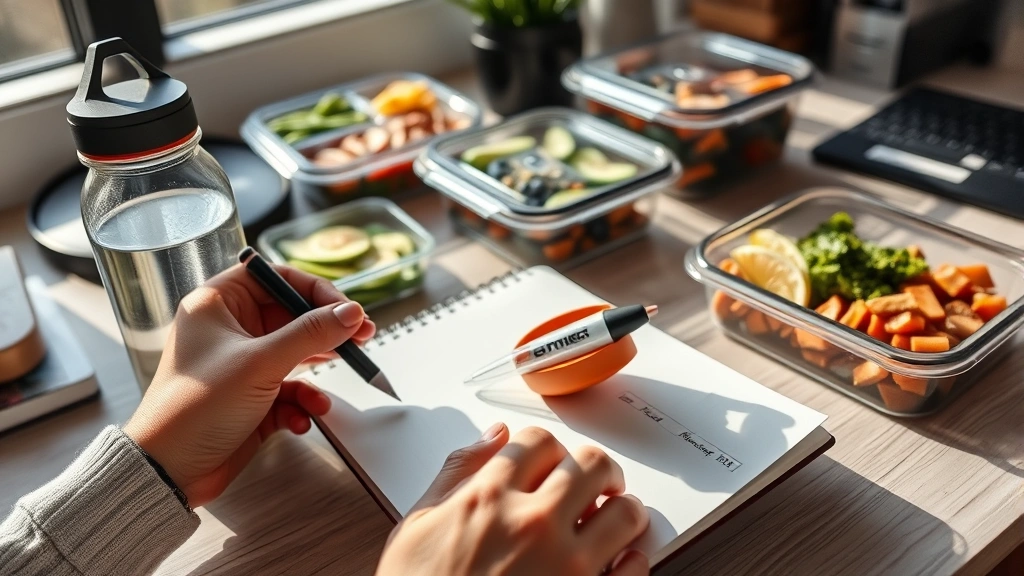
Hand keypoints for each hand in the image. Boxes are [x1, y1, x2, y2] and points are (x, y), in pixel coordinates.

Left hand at [123, 264, 374, 506]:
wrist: (168, 471)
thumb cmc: (195, 408)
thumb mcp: (261, 363)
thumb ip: (310, 334)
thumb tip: (350, 312)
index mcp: (217, 304)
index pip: (274, 277)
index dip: (313, 289)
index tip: (345, 307)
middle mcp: (228, 329)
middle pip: (291, 316)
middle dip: (326, 332)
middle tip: (360, 338)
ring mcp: (240, 364)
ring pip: (295, 355)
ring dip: (316, 372)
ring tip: (337, 380)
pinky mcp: (250, 397)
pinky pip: (288, 390)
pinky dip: (301, 402)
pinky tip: (303, 416)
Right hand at [377, 424, 649, 575]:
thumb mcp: (417, 525)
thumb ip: (458, 471)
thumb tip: (492, 437)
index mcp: (489, 498)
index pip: (539, 441)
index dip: (548, 447)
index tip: (550, 461)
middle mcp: (532, 524)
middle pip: (592, 465)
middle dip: (599, 469)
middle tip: (596, 483)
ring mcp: (565, 566)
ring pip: (625, 513)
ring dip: (623, 511)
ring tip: (613, 519)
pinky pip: (634, 571)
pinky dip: (635, 561)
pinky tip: (622, 561)